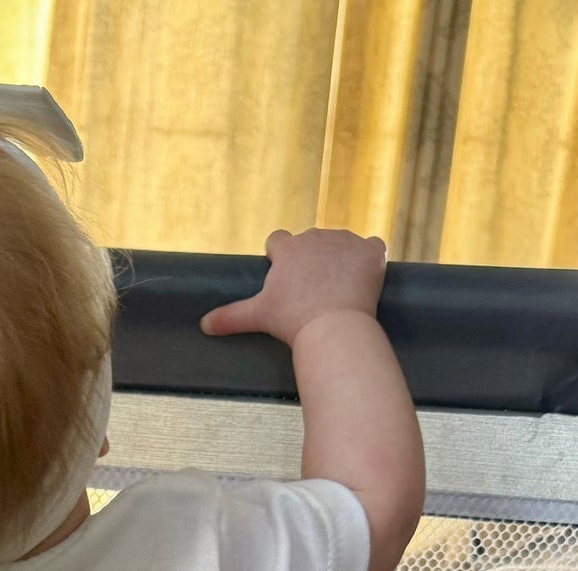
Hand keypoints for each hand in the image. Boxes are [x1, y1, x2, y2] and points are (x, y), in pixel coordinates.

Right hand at [199, 228, 386, 347]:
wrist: (333, 326)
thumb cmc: (292, 321)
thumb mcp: (258, 316)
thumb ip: (231, 316)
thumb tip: (203, 325)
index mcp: (288, 248)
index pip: (279, 241)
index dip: (281, 258)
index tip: (285, 278)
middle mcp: (315, 236)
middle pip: (312, 242)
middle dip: (312, 261)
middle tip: (314, 292)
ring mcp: (345, 240)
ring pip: (341, 244)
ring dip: (341, 260)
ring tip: (340, 290)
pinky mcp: (371, 250)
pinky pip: (374, 246)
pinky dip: (371, 259)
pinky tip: (366, 278)